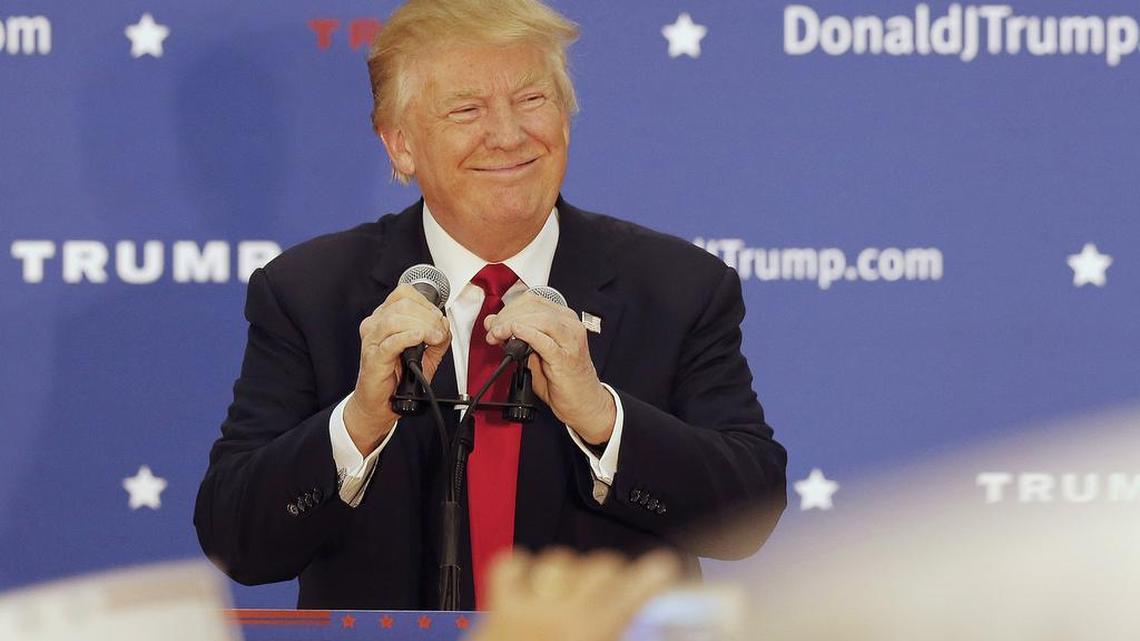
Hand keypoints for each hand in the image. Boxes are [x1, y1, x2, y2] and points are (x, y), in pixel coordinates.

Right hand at [344, 283, 450, 454]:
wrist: (382, 404)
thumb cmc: (399, 377)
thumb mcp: (426, 354)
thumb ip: (437, 337)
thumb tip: (444, 325)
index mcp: (385, 318)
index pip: (405, 294)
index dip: (426, 304)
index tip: (439, 320)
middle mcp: (376, 325)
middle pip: (403, 305)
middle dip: (428, 316)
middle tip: (439, 333)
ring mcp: (372, 340)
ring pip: (396, 319)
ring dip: (422, 326)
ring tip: (434, 339)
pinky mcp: (373, 357)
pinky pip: (390, 342)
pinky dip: (407, 337)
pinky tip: (419, 338)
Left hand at [467, 549, 679, 640]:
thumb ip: (619, 639)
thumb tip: (637, 635)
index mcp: (593, 631)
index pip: (633, 588)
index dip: (651, 576)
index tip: (660, 571)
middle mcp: (562, 615)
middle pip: (600, 566)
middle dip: (614, 574)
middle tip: (616, 590)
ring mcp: (529, 608)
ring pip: (559, 560)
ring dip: (571, 571)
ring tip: (574, 590)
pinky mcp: (500, 609)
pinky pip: (510, 566)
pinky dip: (521, 569)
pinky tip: (531, 584)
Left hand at [484, 293, 615, 443]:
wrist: (584, 403)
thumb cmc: (563, 379)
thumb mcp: (536, 353)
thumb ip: (517, 338)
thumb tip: (493, 324)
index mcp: (565, 319)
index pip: (533, 300)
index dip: (509, 307)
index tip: (495, 321)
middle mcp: (570, 326)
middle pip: (534, 308)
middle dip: (507, 316)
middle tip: (492, 330)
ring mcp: (570, 340)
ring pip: (538, 319)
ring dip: (511, 324)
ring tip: (497, 335)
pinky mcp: (566, 357)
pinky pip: (543, 340)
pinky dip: (525, 333)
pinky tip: (514, 333)